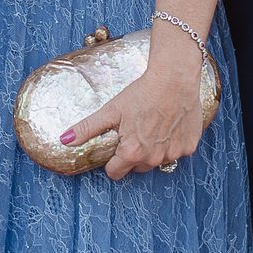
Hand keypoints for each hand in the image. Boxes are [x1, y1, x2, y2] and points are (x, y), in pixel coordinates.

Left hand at [66, 26, 206, 180]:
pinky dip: (172, 142)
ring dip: (153, 149)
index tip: (116, 146)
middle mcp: (153, 159)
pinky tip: (169, 124)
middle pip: (137, 167)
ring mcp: (174, 154)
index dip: (112, 161)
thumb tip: (64, 140)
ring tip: (152, 125)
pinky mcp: (189, 146)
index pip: (115, 172)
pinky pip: (177, 151)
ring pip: (158, 161)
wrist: (174, 79)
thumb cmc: (142, 93)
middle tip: (134, 131)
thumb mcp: (111, 111)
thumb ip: (87, 128)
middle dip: (133, 154)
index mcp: (132, 153)